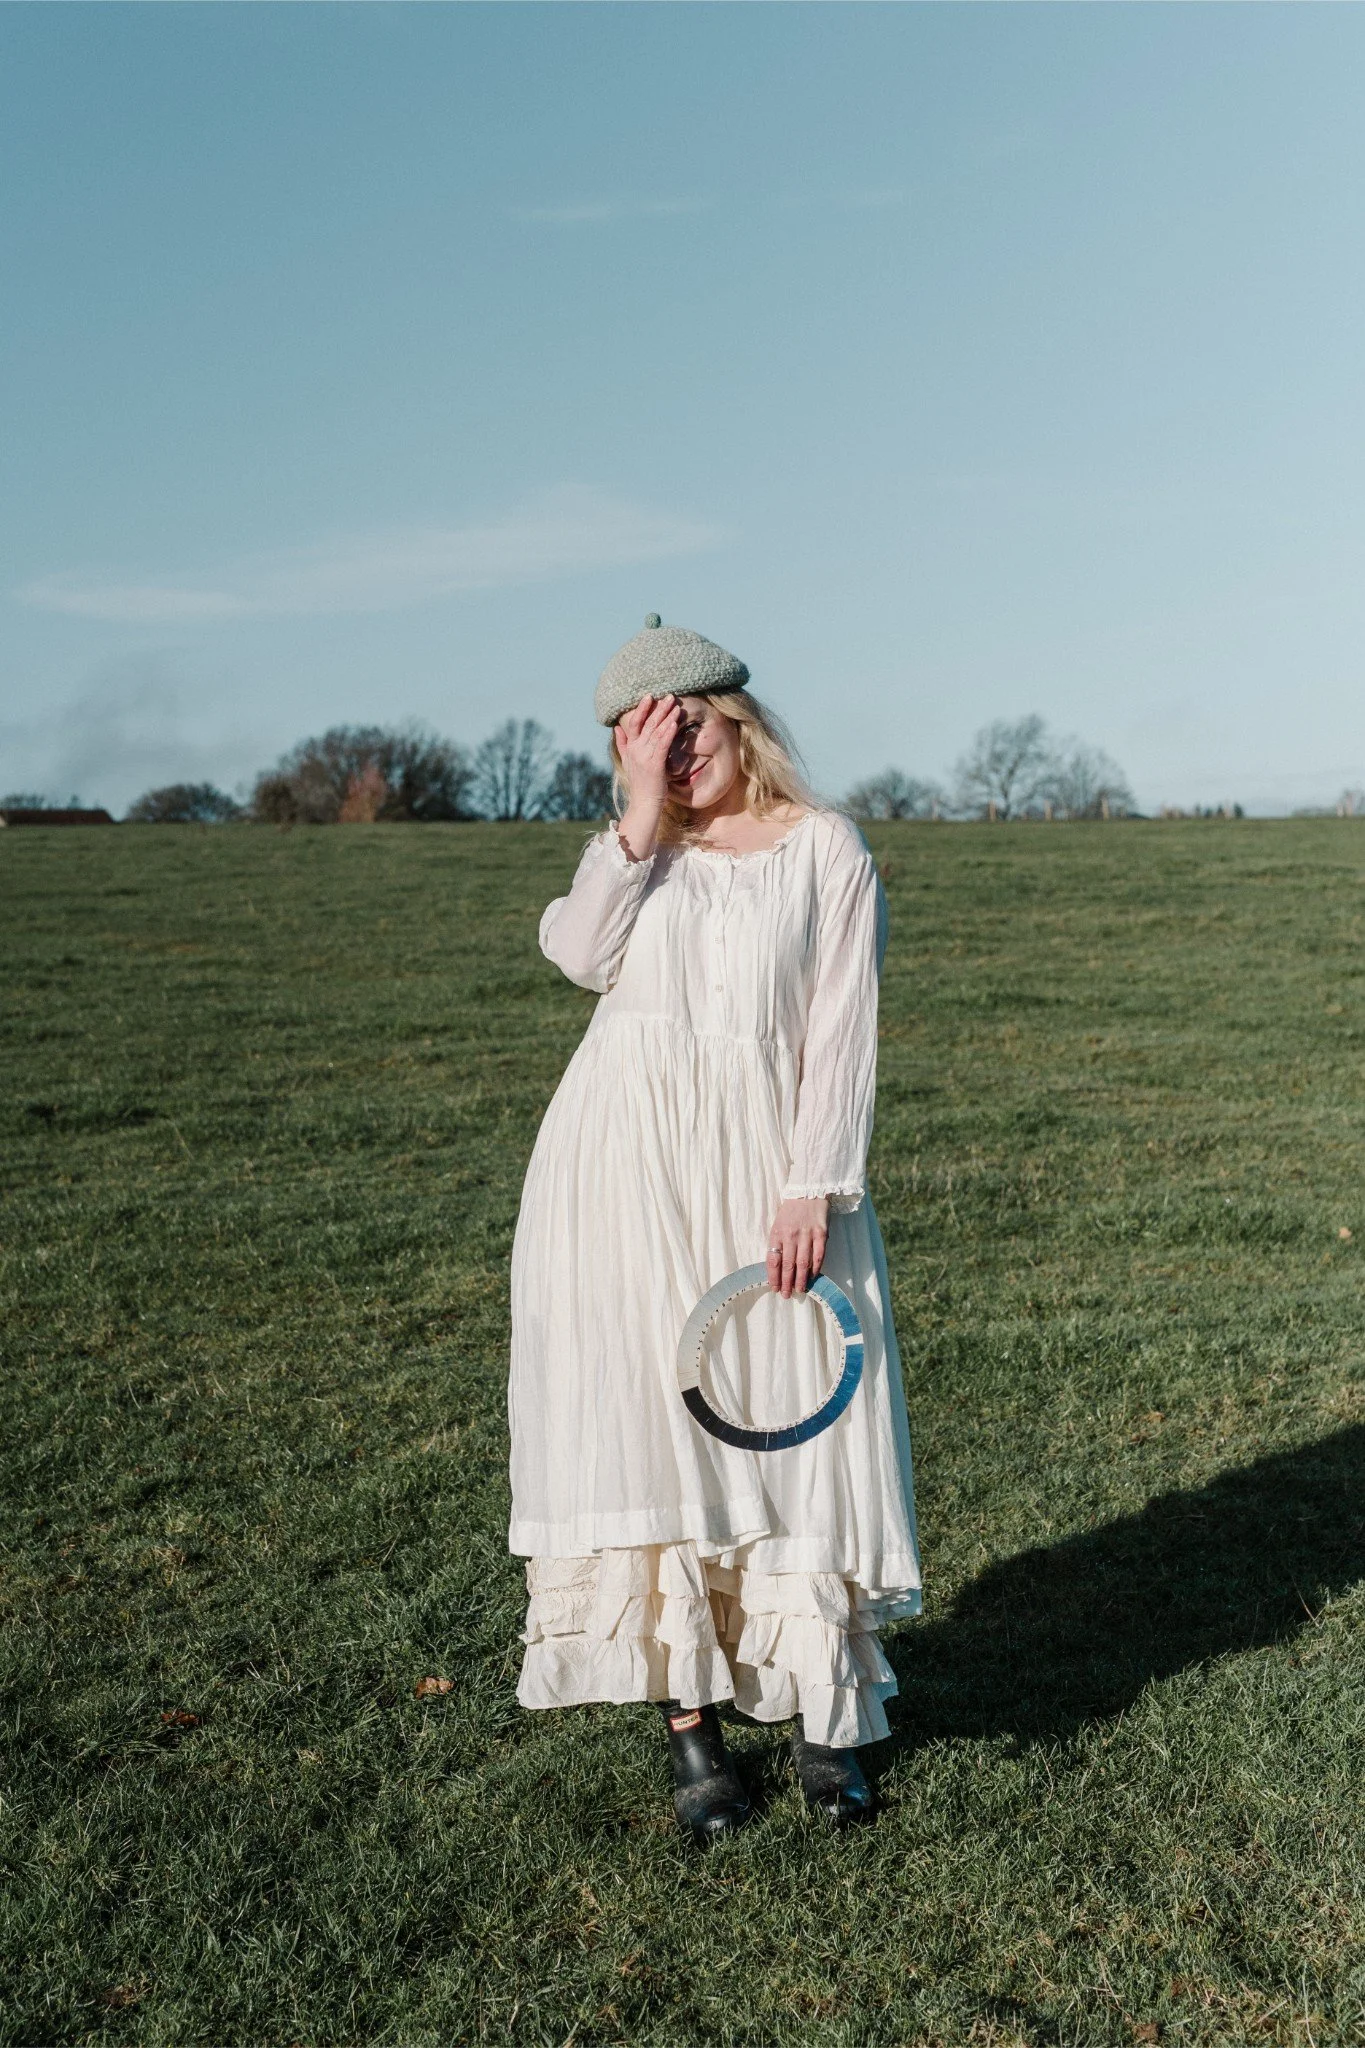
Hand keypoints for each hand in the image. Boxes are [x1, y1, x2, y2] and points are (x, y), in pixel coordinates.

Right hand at [615, 693, 683, 808]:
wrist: (644, 803)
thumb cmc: (640, 783)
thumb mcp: (628, 761)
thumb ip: (623, 744)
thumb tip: (616, 729)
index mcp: (630, 747)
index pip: (634, 723)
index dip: (642, 709)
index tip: (650, 696)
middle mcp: (636, 750)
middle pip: (648, 724)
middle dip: (659, 708)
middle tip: (670, 696)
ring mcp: (644, 756)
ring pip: (656, 732)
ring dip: (667, 717)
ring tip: (676, 705)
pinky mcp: (654, 764)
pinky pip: (662, 744)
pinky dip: (668, 732)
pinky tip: (674, 723)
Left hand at [765, 1196, 828, 1298]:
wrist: (808, 1191)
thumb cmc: (791, 1211)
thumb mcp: (778, 1224)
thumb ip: (778, 1243)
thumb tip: (777, 1267)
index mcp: (777, 1233)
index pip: (773, 1260)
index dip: (773, 1277)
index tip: (774, 1288)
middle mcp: (791, 1235)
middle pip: (788, 1265)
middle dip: (786, 1283)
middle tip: (786, 1294)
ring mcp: (807, 1235)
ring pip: (803, 1263)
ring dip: (801, 1280)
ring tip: (799, 1290)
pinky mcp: (821, 1234)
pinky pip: (818, 1256)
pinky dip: (816, 1269)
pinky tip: (813, 1276)